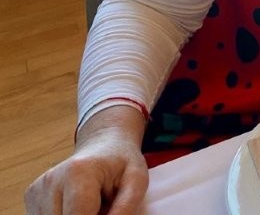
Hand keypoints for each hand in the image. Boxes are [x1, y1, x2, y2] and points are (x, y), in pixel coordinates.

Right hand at [25, 106, 148, 214]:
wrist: (104, 144)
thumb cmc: (122, 163)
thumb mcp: (136, 181)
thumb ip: (126, 208)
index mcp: (79, 173)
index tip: (106, 213)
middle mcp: (51, 180)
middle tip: (102, 207)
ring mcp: (38, 188)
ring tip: (91, 206)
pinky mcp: (31, 195)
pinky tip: (77, 206)